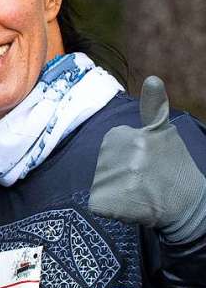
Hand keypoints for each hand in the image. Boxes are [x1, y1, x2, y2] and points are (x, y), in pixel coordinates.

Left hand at [89, 75, 205, 242]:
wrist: (188, 205)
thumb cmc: (174, 167)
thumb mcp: (165, 133)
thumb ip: (153, 107)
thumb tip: (152, 78)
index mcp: (126, 135)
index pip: (111, 145)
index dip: (127, 156)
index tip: (147, 162)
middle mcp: (117, 155)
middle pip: (103, 164)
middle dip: (120, 173)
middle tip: (145, 179)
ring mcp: (110, 179)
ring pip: (101, 183)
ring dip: (116, 190)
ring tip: (140, 192)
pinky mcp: (104, 202)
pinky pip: (98, 204)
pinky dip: (111, 208)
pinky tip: (132, 206)